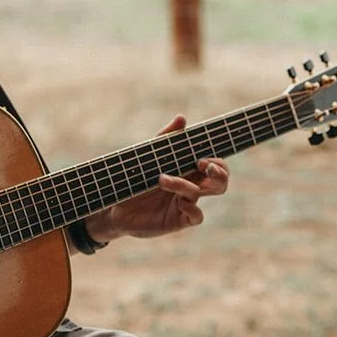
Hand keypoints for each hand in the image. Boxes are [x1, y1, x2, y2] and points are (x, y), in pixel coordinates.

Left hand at [94, 116, 230, 240]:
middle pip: (221, 181)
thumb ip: (165, 138)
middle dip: (219, 172)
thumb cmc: (134, 178)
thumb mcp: (149, 156)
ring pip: (204, 193)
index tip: (202, 157)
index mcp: (189, 169)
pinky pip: (197, 216)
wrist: (115, 206)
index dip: (218, 161)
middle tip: (202, 164)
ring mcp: (186, 203)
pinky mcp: (179, 219)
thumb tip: (182, 117)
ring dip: (186, 184)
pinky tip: (179, 202)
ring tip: (163, 179)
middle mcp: (192, 185)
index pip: (216, 164)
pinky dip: (192, 208)